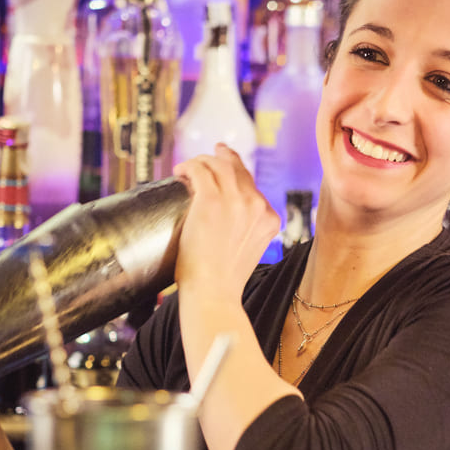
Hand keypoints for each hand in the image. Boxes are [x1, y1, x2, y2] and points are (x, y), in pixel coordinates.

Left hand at [173, 144, 279, 299]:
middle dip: (222, 158)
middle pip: (238, 169)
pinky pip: (200, 170)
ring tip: (187, 168)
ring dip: (201, 162)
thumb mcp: (248, 252)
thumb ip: (245, 234)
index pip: (252, 187)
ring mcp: (236, 200)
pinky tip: (180, 171)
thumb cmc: (223, 282)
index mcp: (269, 219)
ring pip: (218, 165)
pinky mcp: (211, 200)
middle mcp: (257, 205)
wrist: (214, 294)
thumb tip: (224, 226)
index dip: (236, 175)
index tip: (224, 171)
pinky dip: (188, 166)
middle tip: (209, 155)